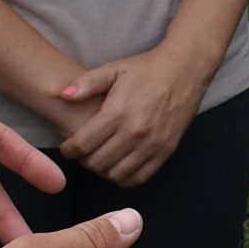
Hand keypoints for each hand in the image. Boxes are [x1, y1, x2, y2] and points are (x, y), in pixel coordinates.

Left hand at [55, 42, 215, 187]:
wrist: (185, 70)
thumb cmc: (146, 69)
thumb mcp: (114, 69)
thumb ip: (87, 83)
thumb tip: (63, 95)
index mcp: (118, 112)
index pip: (82, 144)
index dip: (69, 150)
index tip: (68, 146)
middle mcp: (135, 132)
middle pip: (96, 163)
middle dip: (84, 160)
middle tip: (84, 152)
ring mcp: (152, 144)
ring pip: (116, 174)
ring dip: (103, 170)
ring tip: (101, 158)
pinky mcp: (166, 151)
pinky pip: (139, 178)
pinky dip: (125, 178)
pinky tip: (119, 166)